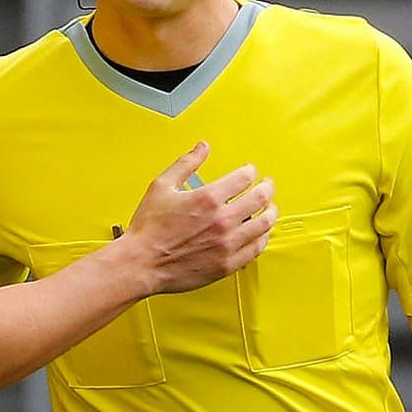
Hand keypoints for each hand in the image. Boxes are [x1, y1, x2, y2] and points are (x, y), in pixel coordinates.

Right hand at [122, 141, 276, 293]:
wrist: (141, 263)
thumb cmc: (148, 230)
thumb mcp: (161, 186)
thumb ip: (185, 164)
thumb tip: (201, 148)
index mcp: (208, 198)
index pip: (244, 177)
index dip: (250, 171)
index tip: (249, 172)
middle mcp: (222, 220)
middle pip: (261, 198)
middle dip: (267, 188)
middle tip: (267, 186)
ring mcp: (227, 243)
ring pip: (264, 224)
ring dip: (270, 212)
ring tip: (269, 209)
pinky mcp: (227, 264)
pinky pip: (256, 249)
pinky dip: (262, 238)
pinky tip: (260, 234)